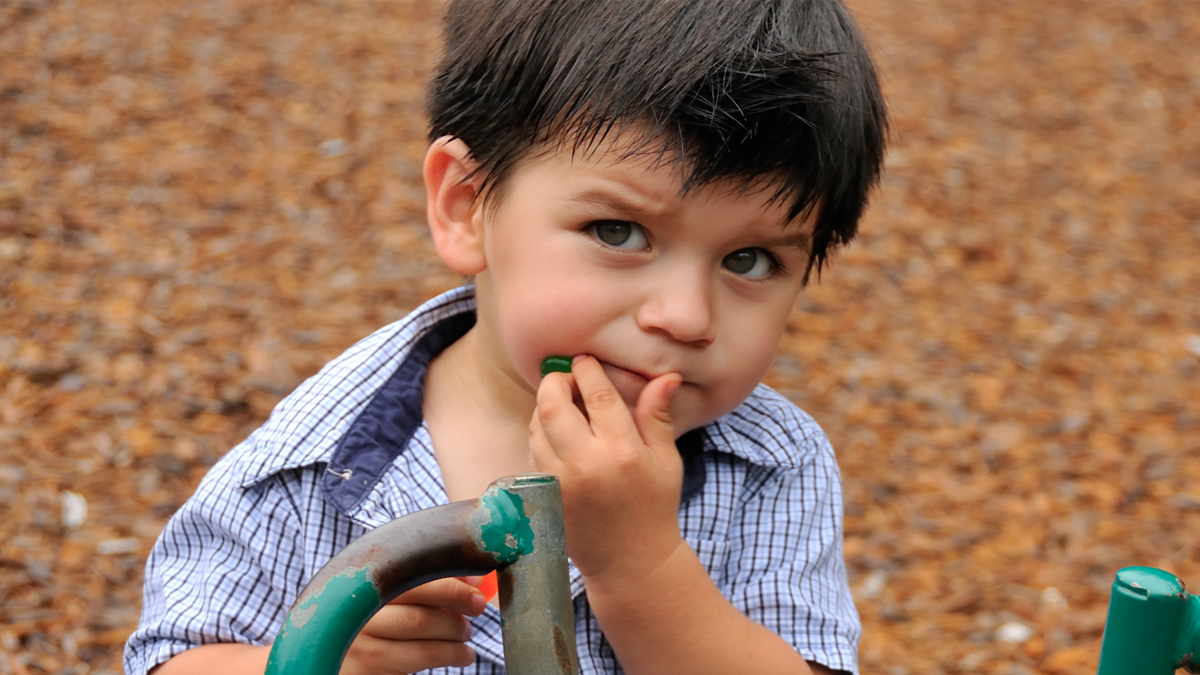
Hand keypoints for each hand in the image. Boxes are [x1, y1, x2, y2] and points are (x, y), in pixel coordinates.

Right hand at [340, 576, 486, 674]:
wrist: (341, 663)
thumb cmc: (372, 627)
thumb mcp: (391, 601)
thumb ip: (427, 585)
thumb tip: (473, 579)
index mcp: (363, 581)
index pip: (411, 571)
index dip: (449, 579)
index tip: (476, 585)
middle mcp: (357, 607)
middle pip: (417, 597)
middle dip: (456, 599)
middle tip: (477, 607)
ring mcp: (359, 638)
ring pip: (421, 625)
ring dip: (454, 631)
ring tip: (465, 634)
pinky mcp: (367, 666)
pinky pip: (419, 656)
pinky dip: (450, 654)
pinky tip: (462, 655)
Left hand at [528, 354, 684, 584]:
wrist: (630, 562)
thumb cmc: (654, 508)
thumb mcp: (666, 460)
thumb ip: (657, 416)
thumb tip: (666, 376)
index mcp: (622, 452)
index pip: (597, 394)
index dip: (587, 369)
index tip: (585, 360)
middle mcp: (586, 465)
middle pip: (554, 404)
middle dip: (554, 381)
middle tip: (564, 375)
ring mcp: (560, 482)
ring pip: (536, 426)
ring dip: (544, 406)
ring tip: (560, 401)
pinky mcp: (544, 495)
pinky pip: (532, 451)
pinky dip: (539, 434)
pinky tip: (555, 433)